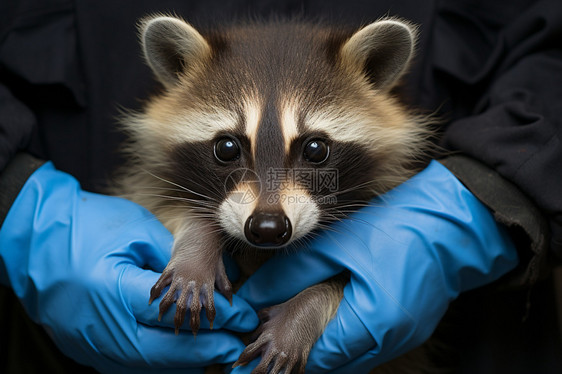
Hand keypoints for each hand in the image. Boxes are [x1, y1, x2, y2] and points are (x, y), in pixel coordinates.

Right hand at [0, 162, 258, 373]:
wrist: (34, 241)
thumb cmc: (86, 226)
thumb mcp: (135, 231)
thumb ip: (173, 259)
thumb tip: (210, 279)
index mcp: (110, 290)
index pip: (174, 313)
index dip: (214, 317)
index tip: (243, 316)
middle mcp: (99, 326)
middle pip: (163, 351)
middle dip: (207, 349)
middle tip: (236, 343)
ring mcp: (90, 344)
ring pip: (149, 365)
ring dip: (187, 361)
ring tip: (218, 351)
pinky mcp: (88, 350)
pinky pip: (132, 365)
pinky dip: (162, 362)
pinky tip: (186, 356)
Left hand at [233, 160, 517, 372]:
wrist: (454, 221)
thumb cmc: (398, 229)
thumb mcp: (337, 247)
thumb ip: (291, 274)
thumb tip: (254, 294)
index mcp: (373, 324)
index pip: (320, 357)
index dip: (289, 349)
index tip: (265, 338)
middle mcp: (391, 340)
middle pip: (337, 363)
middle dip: (306, 350)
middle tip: (278, 331)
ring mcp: (405, 336)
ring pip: (355, 356)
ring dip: (328, 343)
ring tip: (300, 322)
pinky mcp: (412, 327)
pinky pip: (372, 344)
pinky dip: (349, 335)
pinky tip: (335, 314)